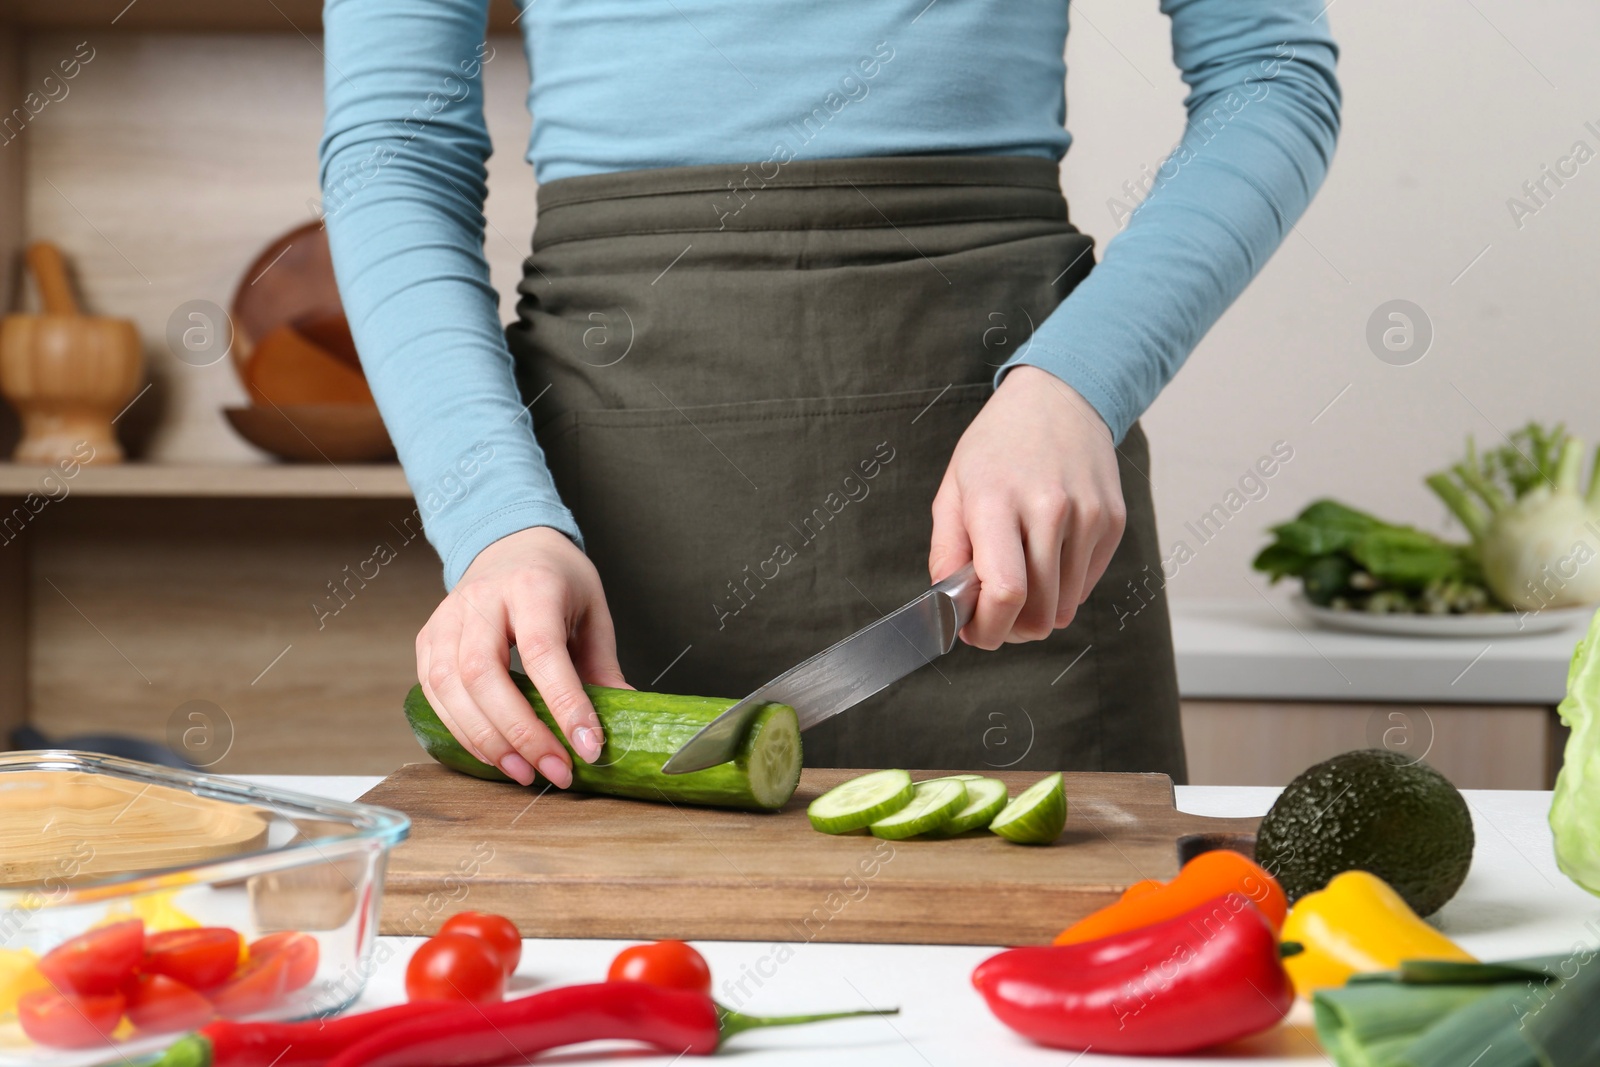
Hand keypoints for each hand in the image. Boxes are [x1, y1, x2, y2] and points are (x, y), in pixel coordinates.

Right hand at [416, 526, 627, 786]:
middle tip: (556, 771)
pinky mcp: (428, 639)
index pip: (542, 652)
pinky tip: (494, 753)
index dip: (564, 704)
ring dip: (488, 741)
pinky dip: (463, 731)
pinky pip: (434, 694)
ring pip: (451, 689)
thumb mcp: (593, 611)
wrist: (511, 544)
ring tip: (525, 772)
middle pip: (485, 675)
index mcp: (531, 586)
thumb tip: (623, 721)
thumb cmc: (557, 579)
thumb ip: (602, 666)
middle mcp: (481, 600)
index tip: (588, 747)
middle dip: (521, 734)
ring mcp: (447, 618)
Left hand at [929, 366, 1126, 647]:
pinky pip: (1086, 587)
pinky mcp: (1113, 521)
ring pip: (1065, 607)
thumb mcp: (953, 489)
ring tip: (1019, 583)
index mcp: (997, 499)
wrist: (1059, 399)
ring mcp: (1088, 514)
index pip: (1005, 591)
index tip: (976, 633)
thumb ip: (947, 553)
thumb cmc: (997, 447)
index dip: (989, 629)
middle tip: (994, 618)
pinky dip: (1062, 588)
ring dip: (1037, 611)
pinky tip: (1046, 558)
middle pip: (1038, 611)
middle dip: (1011, 630)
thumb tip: (953, 609)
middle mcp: (1049, 507)